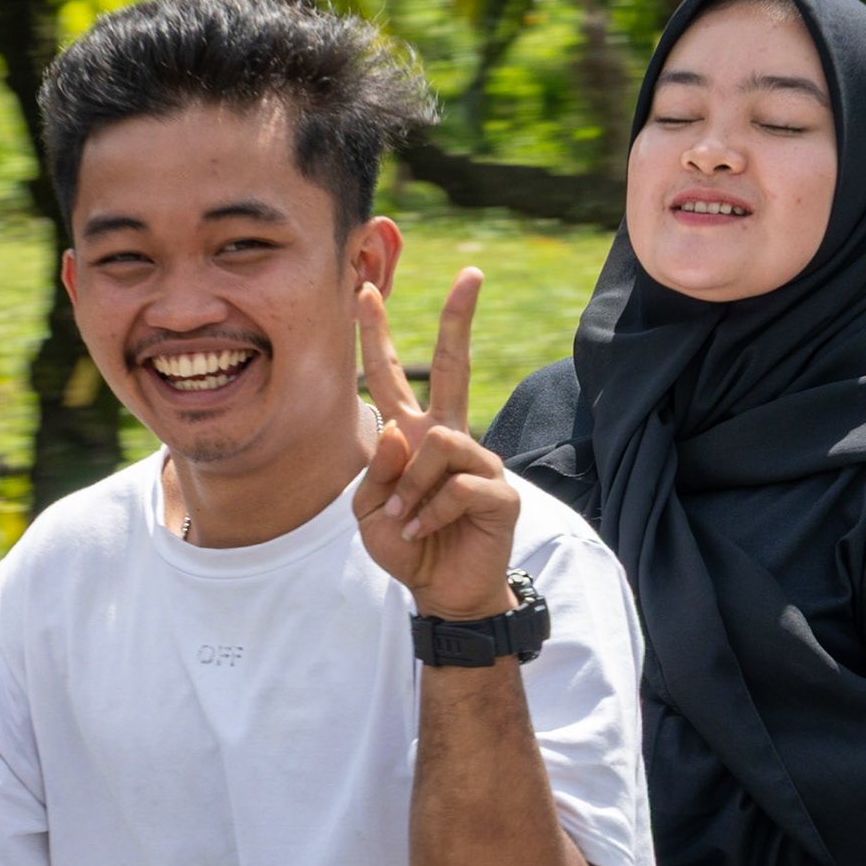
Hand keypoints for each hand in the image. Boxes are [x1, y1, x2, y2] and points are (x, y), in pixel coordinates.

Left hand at [353, 268, 519, 620]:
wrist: (441, 590)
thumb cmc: (406, 543)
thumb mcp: (369, 510)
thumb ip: (378, 471)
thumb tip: (403, 432)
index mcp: (412, 435)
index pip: (391, 376)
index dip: (377, 336)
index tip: (365, 291)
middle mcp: (448, 436)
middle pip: (453, 365)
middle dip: (458, 319)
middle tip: (470, 275)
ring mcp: (480, 459)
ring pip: (437, 442)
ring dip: (411, 488)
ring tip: (408, 519)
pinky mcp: (499, 491)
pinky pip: (457, 485)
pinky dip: (430, 512)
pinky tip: (424, 531)